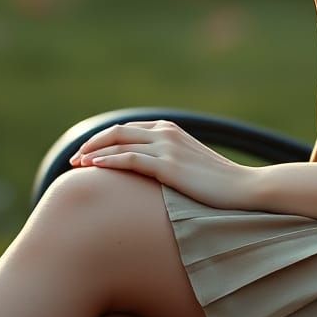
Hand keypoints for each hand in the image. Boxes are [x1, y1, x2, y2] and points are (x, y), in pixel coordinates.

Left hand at [69, 120, 257, 209]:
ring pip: (119, 142)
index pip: (128, 128)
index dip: (103, 139)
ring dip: (94, 153)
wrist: (242, 188)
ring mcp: (167, 147)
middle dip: (92, 143)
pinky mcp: (168, 166)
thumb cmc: (217, 183)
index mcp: (171, 129)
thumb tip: (150, 174)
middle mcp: (167, 132)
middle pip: (118, 131)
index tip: (86, 153)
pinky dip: (108, 161)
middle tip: (74, 160)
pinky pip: (129, 158)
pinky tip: (93, 169)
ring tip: (76, 165)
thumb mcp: (190, 164)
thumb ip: (170, 160)